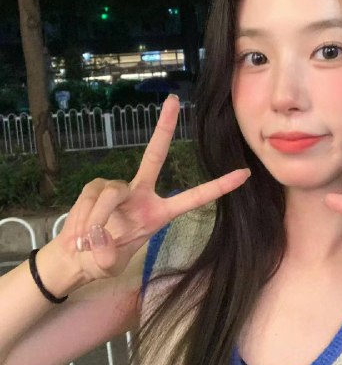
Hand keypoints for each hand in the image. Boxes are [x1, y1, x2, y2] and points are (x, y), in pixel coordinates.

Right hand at [55, 95, 249, 287]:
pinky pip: (92, 198)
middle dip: (164, 128)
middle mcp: (140, 194)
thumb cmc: (101, 259)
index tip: (244, 174)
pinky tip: (79, 235)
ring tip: (87, 242)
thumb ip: (107, 255)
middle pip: (154, 156)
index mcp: (159, 213)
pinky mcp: (95, 187)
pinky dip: (84, 219)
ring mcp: (118, 188)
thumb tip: (98, 238)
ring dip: (97, 219)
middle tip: (173, 100)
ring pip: (111, 194)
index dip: (219, 186)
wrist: (74, 257)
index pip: (194, 197)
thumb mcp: (109, 264)